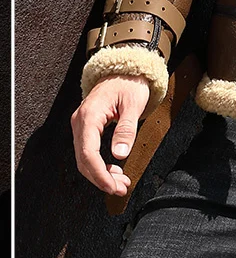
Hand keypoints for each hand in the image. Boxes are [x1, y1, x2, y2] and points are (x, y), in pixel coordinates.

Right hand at [71, 74, 149, 195]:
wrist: (124, 68)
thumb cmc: (130, 83)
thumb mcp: (134, 104)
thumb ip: (126, 129)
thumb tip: (119, 155)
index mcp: (90, 115)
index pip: (89, 154)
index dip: (100, 175)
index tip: (113, 186)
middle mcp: (80, 121)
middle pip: (84, 160)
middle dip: (101, 178)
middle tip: (121, 188)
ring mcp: (81, 124)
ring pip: (85, 158)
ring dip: (101, 174)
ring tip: (120, 183)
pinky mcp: (86, 127)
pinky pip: (88, 151)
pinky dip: (100, 164)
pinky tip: (113, 170)